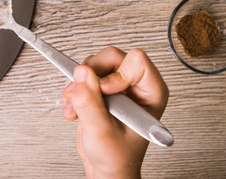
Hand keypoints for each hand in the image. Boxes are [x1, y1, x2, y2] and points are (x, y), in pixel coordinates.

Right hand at [62, 47, 168, 178]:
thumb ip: (90, 102)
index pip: (137, 61)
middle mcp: (137, 85)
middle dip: (92, 76)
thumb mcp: (102, 131)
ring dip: (79, 83)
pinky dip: (74, 88)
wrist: (106, 168)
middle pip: (112, 57)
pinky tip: (73, 109)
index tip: (104, 92)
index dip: (117, 74)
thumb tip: (81, 72)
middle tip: (81, 94)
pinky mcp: (102, 88)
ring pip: (96, 63)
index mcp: (152, 92)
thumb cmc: (116, 157)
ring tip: (75, 108)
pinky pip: (84, 73)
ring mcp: (118, 85)